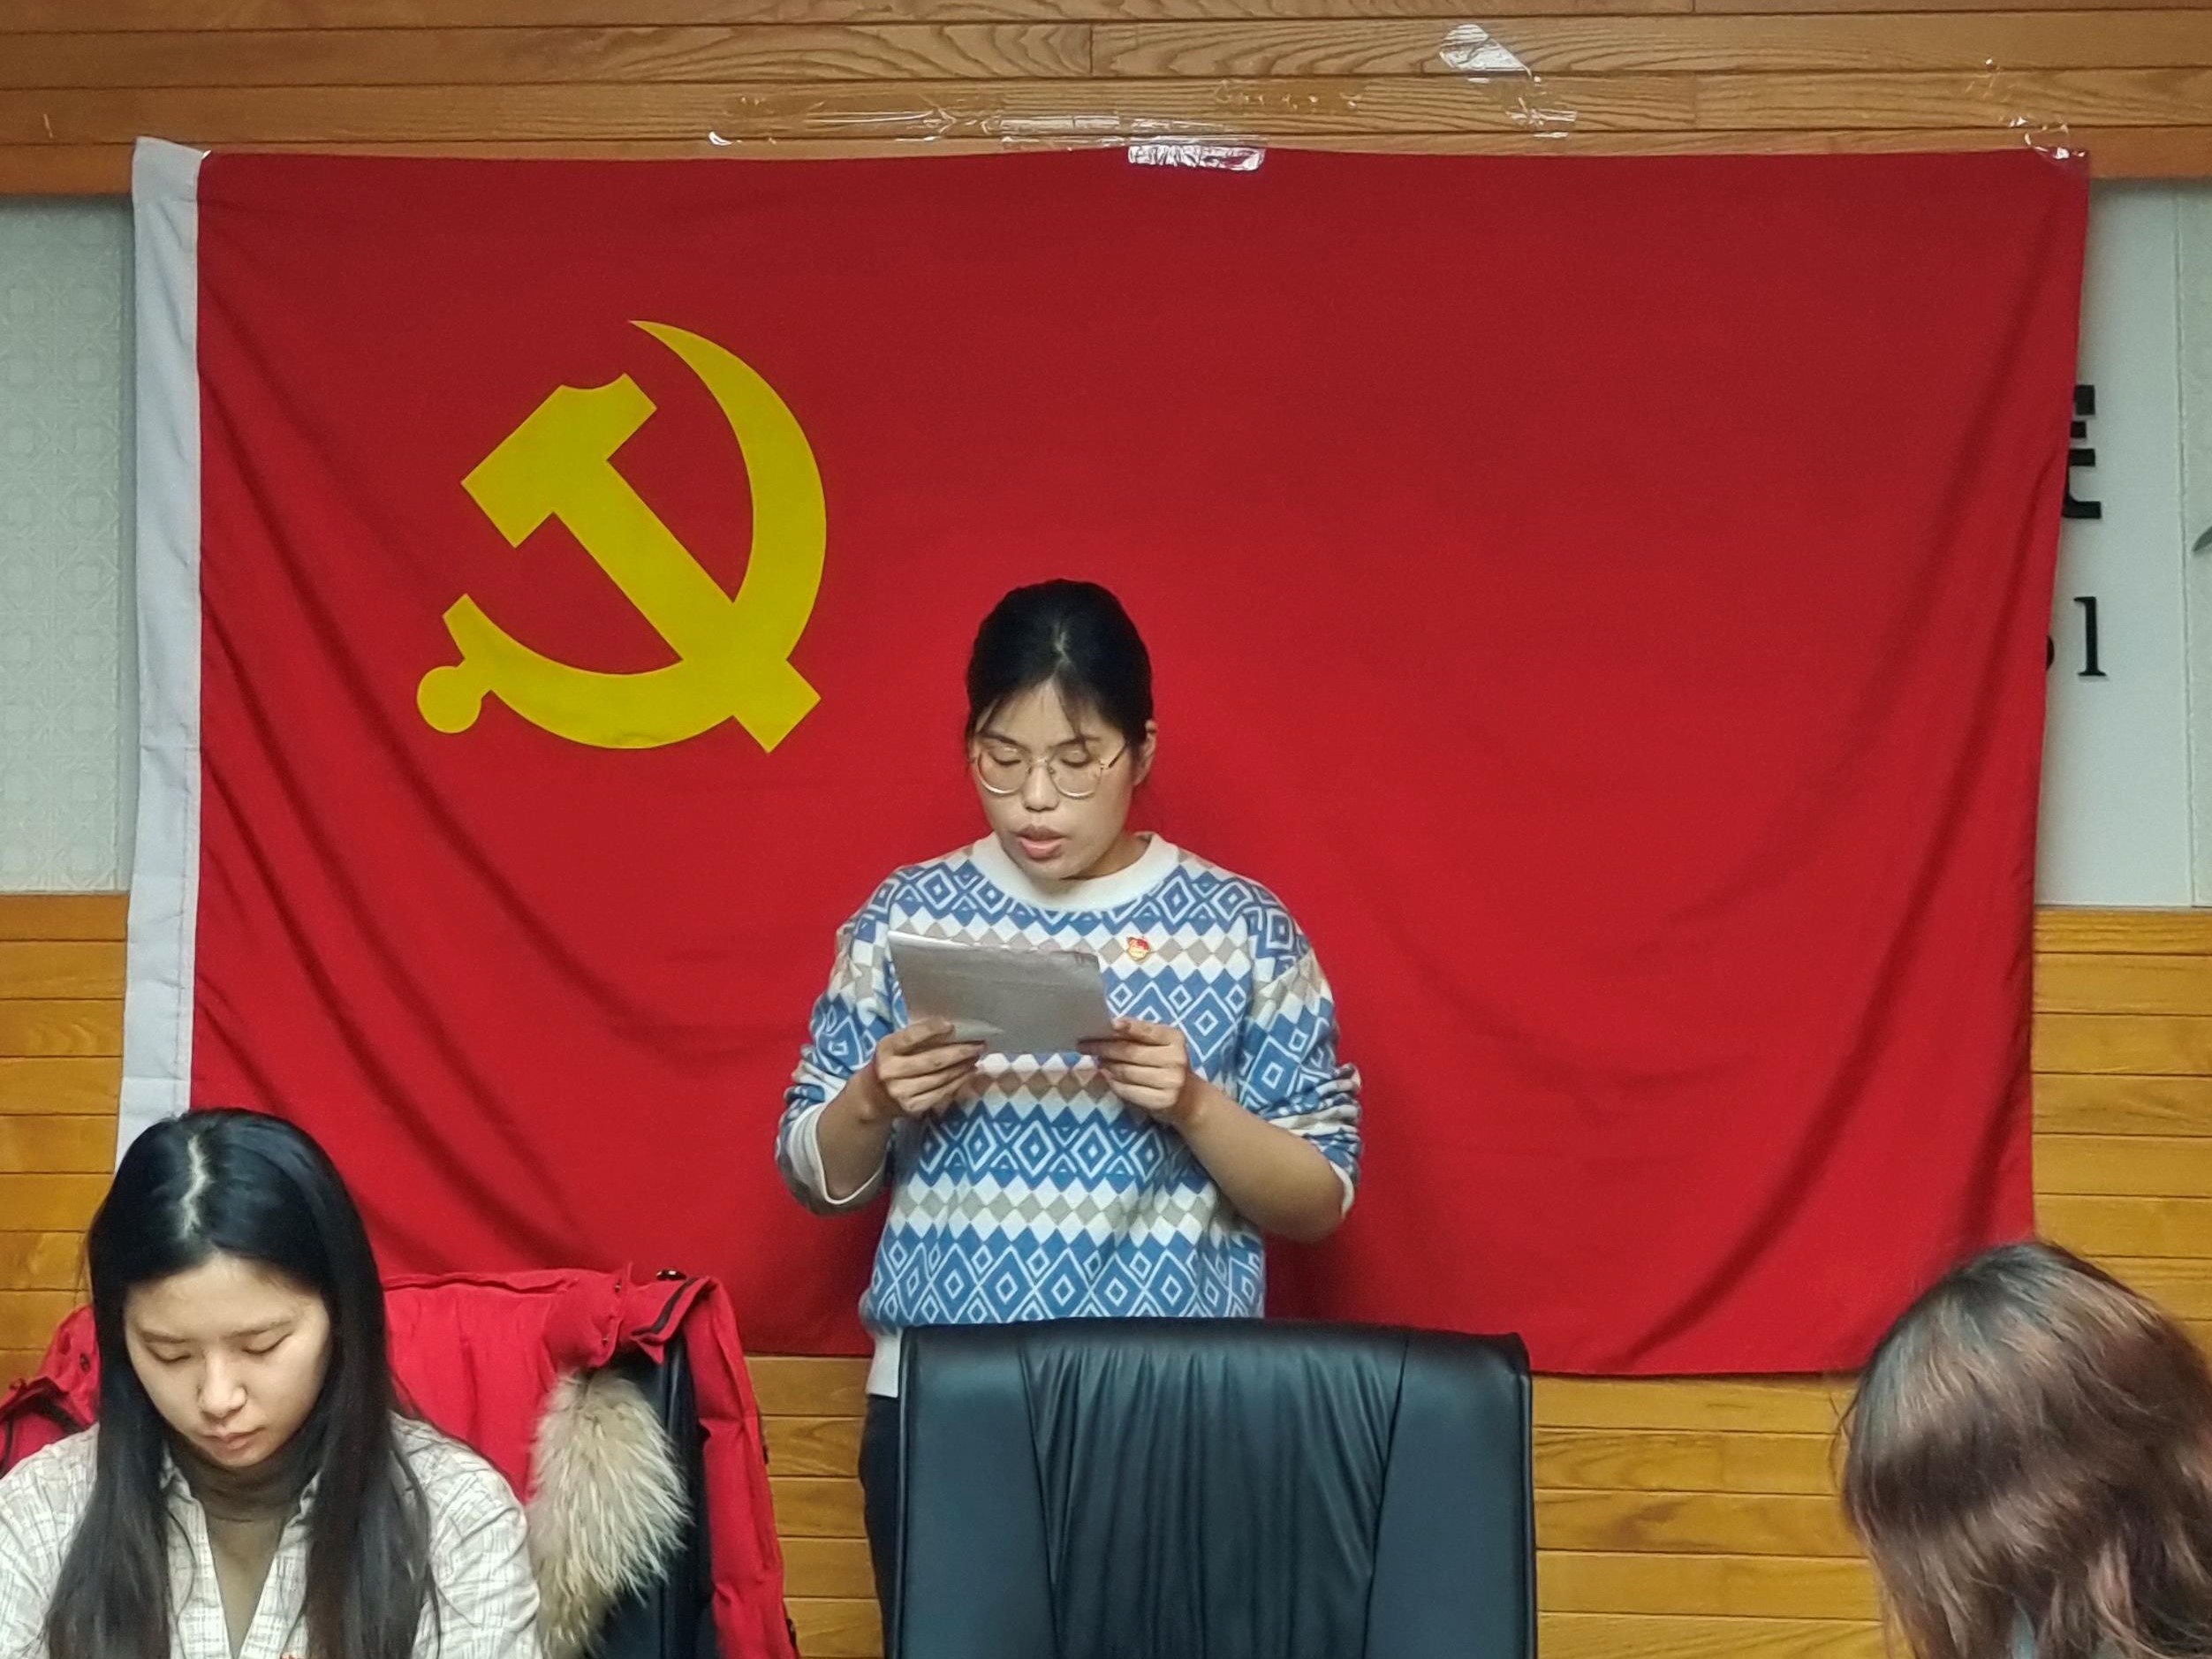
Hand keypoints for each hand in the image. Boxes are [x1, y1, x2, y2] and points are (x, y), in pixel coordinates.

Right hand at [860, 1020, 984, 1121]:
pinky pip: (941, 1093)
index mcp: (886, 1049)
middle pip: (933, 1060)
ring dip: (963, 1067)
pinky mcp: (912, 1107)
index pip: (911, 1037)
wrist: (872, 1097)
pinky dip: (958, 1082)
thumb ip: (915, 1037)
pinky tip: (969, 1073)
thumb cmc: (891, 1062)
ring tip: (976, 1057)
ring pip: (940, 1078)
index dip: (932, 1030)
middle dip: (960, 1052)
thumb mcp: (894, 1046)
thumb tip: (952, 1028)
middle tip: (979, 1044)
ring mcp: (902, 1092)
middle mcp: (891, 1071)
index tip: (952, 1025)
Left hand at [1082, 1017, 1203, 1125]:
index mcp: (1174, 1039)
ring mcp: (1170, 1082)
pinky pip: (1128, 1090)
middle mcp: (1175, 1059)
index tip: (1109, 1024)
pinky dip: (1114, 1083)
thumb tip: (1107, 1031)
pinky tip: (1107, 1077)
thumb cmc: (1167, 1064)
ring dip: (1107, 1066)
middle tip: (1084, 1045)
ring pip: (1127, 1072)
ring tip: (1097, 1060)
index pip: (1147, 1031)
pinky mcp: (1161, 1101)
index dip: (1128, 1027)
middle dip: (1104, 1047)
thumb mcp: (1161, 1045)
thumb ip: (1139, 1036)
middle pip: (1131, 1052)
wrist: (1188, 1098)